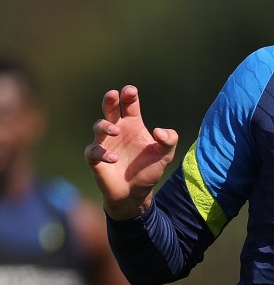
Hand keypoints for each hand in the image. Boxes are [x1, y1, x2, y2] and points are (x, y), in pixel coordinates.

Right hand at [84, 85, 177, 218]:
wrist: (135, 194)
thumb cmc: (148, 170)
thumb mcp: (165, 156)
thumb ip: (169, 141)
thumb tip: (159, 131)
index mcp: (132, 125)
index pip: (129, 105)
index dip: (129, 96)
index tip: (130, 91)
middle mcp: (117, 131)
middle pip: (109, 109)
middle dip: (110, 100)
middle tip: (113, 94)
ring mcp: (105, 144)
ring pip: (98, 127)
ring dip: (105, 126)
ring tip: (115, 131)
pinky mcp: (96, 159)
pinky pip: (93, 151)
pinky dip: (102, 153)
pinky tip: (114, 158)